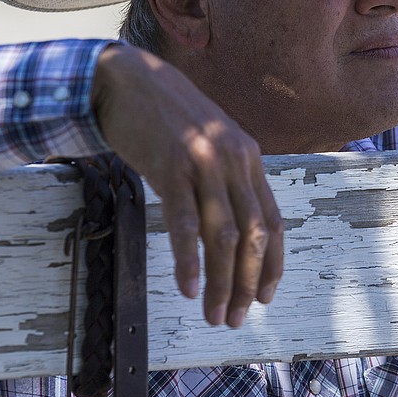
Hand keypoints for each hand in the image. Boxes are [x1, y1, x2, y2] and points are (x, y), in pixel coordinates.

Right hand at [90, 43, 283, 327]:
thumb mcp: (210, 140)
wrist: (126, 78)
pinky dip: (189, 259)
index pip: (271, 221)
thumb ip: (226, 176)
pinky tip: (188, 288)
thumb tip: (234, 225)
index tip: (263, 297)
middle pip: (251, 234)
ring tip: (213, 314)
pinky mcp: (171, 165)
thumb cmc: (166, 116)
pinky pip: (185, 222)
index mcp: (248, 156)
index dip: (271, 264)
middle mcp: (233, 159)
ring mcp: (204, 161)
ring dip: (220, 281)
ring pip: (223, 234)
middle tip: (234, 318)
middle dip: (245, 282)